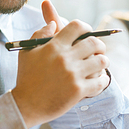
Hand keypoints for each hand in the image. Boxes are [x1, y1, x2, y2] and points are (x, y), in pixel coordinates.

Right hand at [11, 1, 109, 128]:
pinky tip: (100, 80)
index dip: (86, 27)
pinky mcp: (78, 91)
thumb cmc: (26, 77)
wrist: (26, 105)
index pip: (77, 27)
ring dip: (103, 61)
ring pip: (101, 61)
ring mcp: (73, 74)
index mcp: (54, 46)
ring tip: (100, 64)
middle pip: (94, 42)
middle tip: (99, 50)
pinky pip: (100, 81)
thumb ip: (40, 34)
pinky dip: (103, 80)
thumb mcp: (27, 51)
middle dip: (100, 45)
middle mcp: (65, 58)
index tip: (87, 32)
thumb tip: (53, 23)